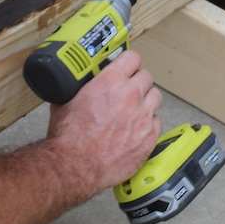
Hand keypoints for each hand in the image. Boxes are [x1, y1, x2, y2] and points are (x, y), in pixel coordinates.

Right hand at [46, 50, 162, 200]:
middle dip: (137, 82)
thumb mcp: (67, 99)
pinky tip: (136, 128)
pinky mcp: (149, 137)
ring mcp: (142, 117)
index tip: (127, 66)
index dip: (129, 62)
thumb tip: (81, 82)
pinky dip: (149, 123)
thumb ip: (81, 87)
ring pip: (155, 97)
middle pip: (146, 76)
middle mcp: (131, 95)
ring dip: (146, 100)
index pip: (132, 57)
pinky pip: (157, 122)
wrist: (75, 165)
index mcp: (110, 81)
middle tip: (128, 90)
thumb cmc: (68, 136)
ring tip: (135, 109)